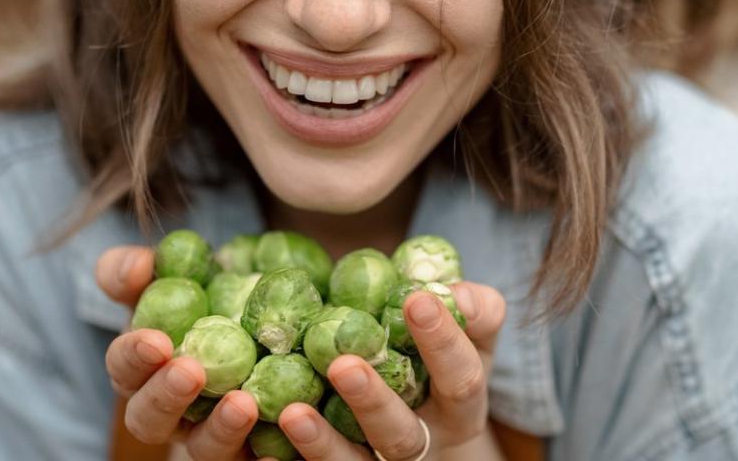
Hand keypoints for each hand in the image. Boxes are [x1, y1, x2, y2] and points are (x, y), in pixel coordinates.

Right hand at [96, 245, 262, 459]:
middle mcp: (172, 410)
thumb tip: (140, 265)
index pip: (124, 367)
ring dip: (219, 431)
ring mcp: (213, 434)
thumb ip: (144, 267)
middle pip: (149, 421)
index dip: (134, 356)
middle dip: (165, 398)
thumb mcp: (176, 271)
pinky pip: (256, 460)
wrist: (276, 312)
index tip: (156, 339)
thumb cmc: (212, 291)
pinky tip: (282, 439)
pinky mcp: (255, 447)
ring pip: (204, 450)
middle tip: (190, 370)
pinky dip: (266, 456)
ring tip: (243, 404)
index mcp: (145, 366)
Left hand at [276, 282, 504, 460]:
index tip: (417, 298)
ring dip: (323, 444)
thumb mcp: (473, 339)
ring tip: (293, 413)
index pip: (461, 378)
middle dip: (373, 402)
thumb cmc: (445, 365)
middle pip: (401, 436)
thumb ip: (476, 311)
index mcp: (458, 408)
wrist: (430, 431)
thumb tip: (458, 293)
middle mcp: (422, 443)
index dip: (443, 341)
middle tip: (344, 364)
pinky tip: (262, 455)